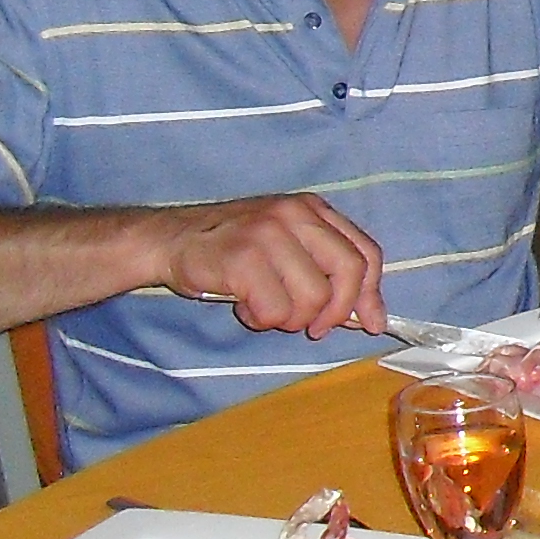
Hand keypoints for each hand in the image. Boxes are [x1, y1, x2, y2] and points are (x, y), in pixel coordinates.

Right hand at [161, 193, 384, 337]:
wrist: (168, 239)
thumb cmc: (232, 248)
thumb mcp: (286, 244)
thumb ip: (324, 270)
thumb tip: (365, 316)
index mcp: (313, 209)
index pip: (365, 252)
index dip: (371, 292)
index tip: (369, 322)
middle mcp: (296, 215)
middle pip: (348, 273)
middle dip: (338, 312)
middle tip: (315, 329)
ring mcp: (268, 234)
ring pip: (312, 298)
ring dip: (290, 319)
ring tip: (266, 310)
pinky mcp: (242, 259)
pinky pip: (274, 310)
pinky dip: (262, 320)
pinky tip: (244, 308)